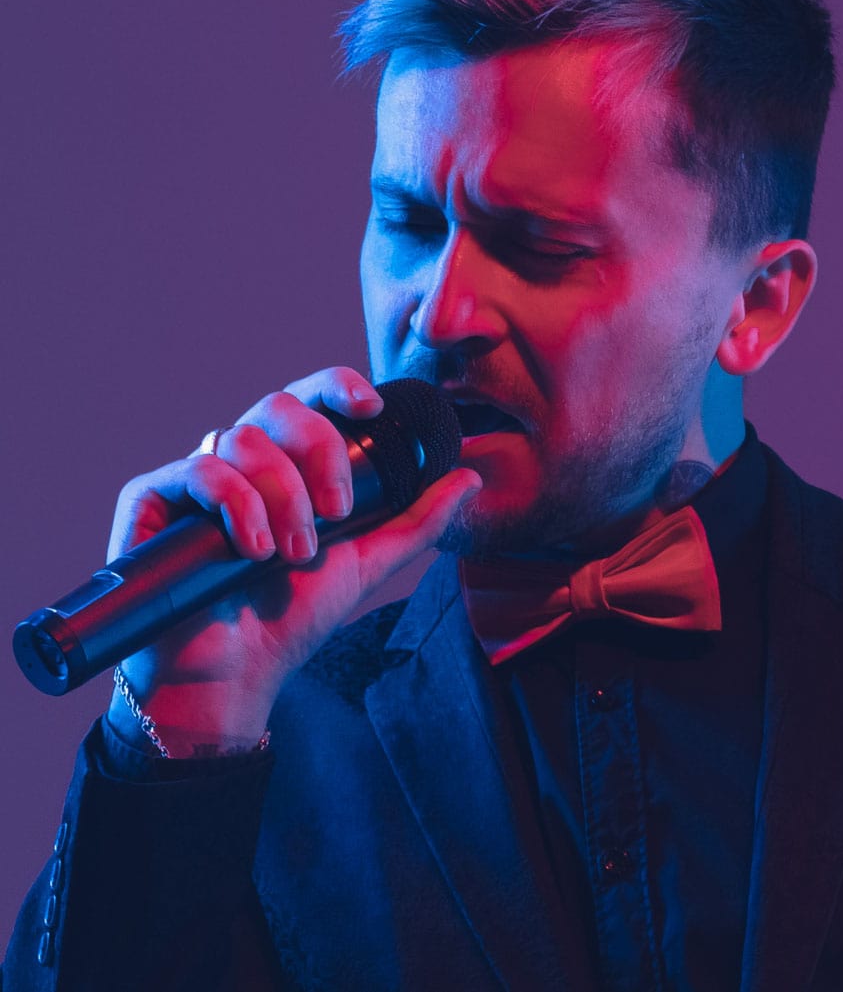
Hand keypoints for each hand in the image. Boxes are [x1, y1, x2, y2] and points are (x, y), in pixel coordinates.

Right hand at [105, 366, 478, 752]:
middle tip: (336, 515)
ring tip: (293, 553)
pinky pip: (197, 470)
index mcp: (291, 463)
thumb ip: (417, 520)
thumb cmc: (294, 617)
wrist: (235, 677)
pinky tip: (253, 548)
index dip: (339, 386)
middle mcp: (244, 461)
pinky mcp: (153, 503)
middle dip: (318, 453)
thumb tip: (468, 477)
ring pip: (240, 439)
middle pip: (278, 406)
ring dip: (281, 496)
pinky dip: (234, 503)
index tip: (373, 407)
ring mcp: (197, 479)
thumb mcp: (368, 562)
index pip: (312, 398)